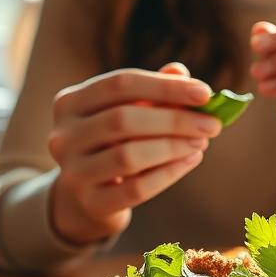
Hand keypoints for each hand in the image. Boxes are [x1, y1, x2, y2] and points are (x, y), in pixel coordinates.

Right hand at [48, 63, 221, 244]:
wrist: (85, 198)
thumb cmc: (112, 144)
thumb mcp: (127, 112)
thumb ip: (152, 92)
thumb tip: (181, 72)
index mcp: (69, 103)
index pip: (120, 84)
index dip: (165, 86)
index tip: (205, 93)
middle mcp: (63, 136)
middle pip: (123, 119)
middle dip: (174, 119)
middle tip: (212, 124)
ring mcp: (73, 173)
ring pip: (129, 156)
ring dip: (173, 146)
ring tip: (201, 142)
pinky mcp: (91, 204)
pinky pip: (137, 188)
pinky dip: (170, 173)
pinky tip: (190, 160)